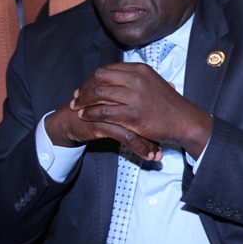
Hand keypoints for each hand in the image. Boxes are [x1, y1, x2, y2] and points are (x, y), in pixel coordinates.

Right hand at [44, 98, 161, 160]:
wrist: (70, 119)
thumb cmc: (97, 108)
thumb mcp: (119, 102)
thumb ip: (137, 100)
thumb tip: (165, 91)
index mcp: (125, 87)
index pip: (149, 101)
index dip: (161, 115)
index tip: (172, 129)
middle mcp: (120, 95)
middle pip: (146, 113)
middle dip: (158, 131)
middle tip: (168, 144)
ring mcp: (111, 108)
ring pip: (137, 126)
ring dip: (149, 143)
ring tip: (158, 154)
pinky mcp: (102, 122)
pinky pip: (125, 137)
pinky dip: (138, 148)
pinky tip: (147, 156)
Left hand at [70, 62, 212, 157]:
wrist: (185, 121)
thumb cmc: (171, 105)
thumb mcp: (155, 83)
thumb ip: (138, 78)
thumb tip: (123, 76)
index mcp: (141, 70)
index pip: (108, 69)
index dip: (92, 78)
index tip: (84, 86)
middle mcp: (136, 80)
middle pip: (100, 78)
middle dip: (84, 87)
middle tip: (76, 96)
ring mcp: (134, 97)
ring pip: (99, 94)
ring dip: (83, 101)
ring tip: (76, 107)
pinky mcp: (132, 115)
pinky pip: (103, 112)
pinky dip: (90, 114)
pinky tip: (84, 117)